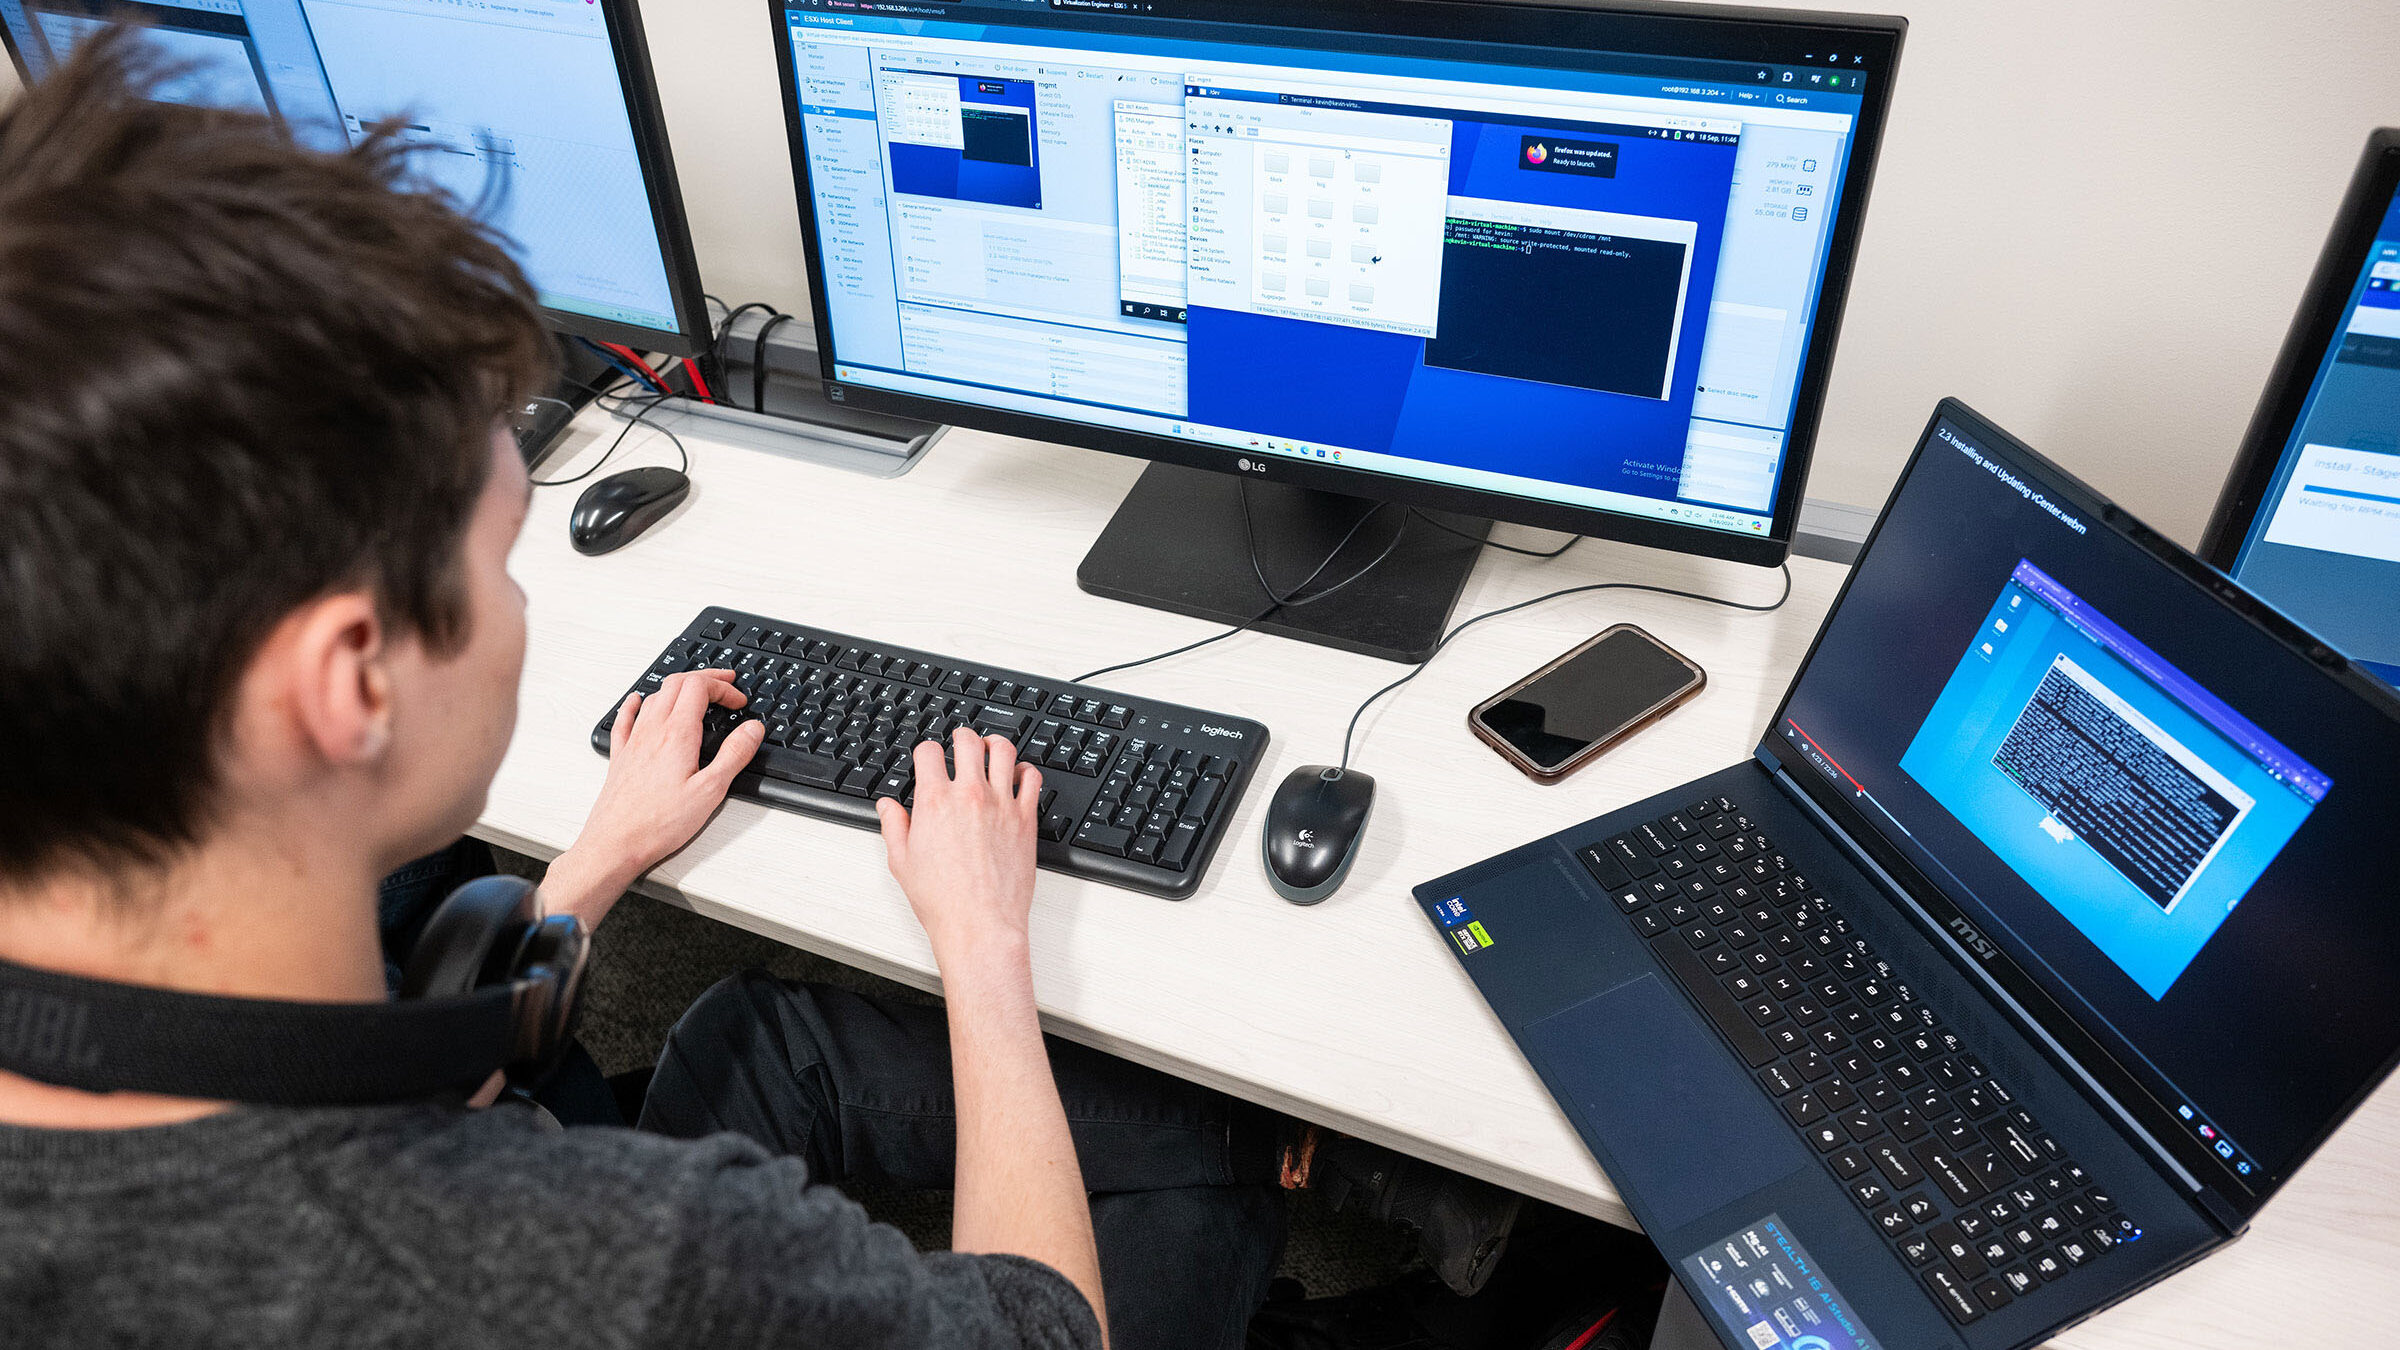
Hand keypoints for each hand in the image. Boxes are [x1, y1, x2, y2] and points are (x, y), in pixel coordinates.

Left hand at [545, 669, 763, 927]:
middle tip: (724, 684)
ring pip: (654, 697)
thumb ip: (734, 755)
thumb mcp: (711, 791)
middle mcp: (652, 731)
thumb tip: (752, 729)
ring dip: (678, 687)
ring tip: (695, 692)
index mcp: (677, 735)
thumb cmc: (659, 823)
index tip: (738, 701)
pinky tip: (635, 701)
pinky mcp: (620, 757)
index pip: (699, 688)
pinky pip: (625, 719)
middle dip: (704, 679)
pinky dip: (635, 704)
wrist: (615, 843)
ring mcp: (633, 742)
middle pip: (676, 684)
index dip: (722, 687)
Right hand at [875, 726, 1041, 960]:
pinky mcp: (1026, 818)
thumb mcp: (902, 862)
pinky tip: (1017, 775)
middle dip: (961, 737)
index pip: (929, 752)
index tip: (928, 758)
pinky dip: (1025, 770)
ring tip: (990, 750)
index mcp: (935, 801)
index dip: (926, 752)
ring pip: (1003, 750)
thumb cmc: (943, 900)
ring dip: (994, 745)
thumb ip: (893, 826)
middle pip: (967, 742)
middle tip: (960, 742)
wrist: (980, 924)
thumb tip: (888, 806)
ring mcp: (1001, 804)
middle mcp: (969, 795)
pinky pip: (1032, 778)